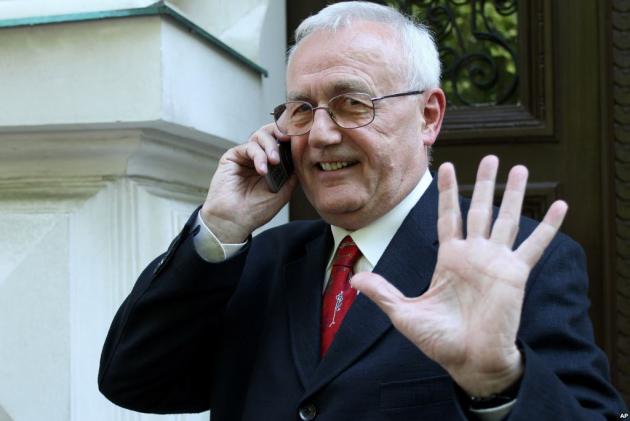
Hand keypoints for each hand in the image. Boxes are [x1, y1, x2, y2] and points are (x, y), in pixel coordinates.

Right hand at [200, 123, 296, 242]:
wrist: (235, 222)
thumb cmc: (256, 210)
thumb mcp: (283, 192)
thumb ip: (292, 173)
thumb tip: (302, 156)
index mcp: (272, 164)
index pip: (283, 142)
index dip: (292, 137)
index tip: (301, 136)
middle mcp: (259, 157)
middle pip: (271, 132)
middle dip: (281, 131)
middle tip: (288, 139)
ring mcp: (246, 156)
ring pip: (260, 136)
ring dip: (270, 145)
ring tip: (274, 161)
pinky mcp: (233, 157)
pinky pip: (248, 147)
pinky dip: (258, 156)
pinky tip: (262, 170)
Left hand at [351, 155, 567, 396]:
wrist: (468, 361)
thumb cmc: (439, 340)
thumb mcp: (404, 313)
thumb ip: (383, 292)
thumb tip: (354, 279)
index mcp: (449, 259)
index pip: (449, 217)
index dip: (448, 192)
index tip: (448, 166)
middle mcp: (474, 255)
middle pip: (480, 209)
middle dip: (485, 183)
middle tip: (491, 157)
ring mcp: (496, 262)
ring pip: (507, 219)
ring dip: (514, 194)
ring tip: (521, 169)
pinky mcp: (515, 274)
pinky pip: (535, 246)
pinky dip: (548, 227)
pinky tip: (560, 207)